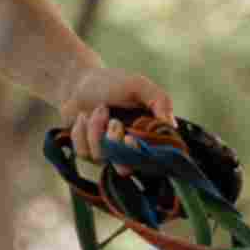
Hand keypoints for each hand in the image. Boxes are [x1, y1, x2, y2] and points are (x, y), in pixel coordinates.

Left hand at [60, 65, 174, 167]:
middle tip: (114, 122)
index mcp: (146, 135)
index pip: (152, 158)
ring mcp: (107, 154)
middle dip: (116, 144)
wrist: (78, 82)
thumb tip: (171, 125)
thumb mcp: (139, 85)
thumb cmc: (111, 83)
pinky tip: (83, 117)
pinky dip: (81, 131)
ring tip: (98, 109)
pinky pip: (84, 153)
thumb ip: (160, 100)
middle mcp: (128, 149)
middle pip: (126, 168)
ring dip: (96, 129)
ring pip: (102, 158)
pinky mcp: (88, 154)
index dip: (141, 154)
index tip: (131, 138)